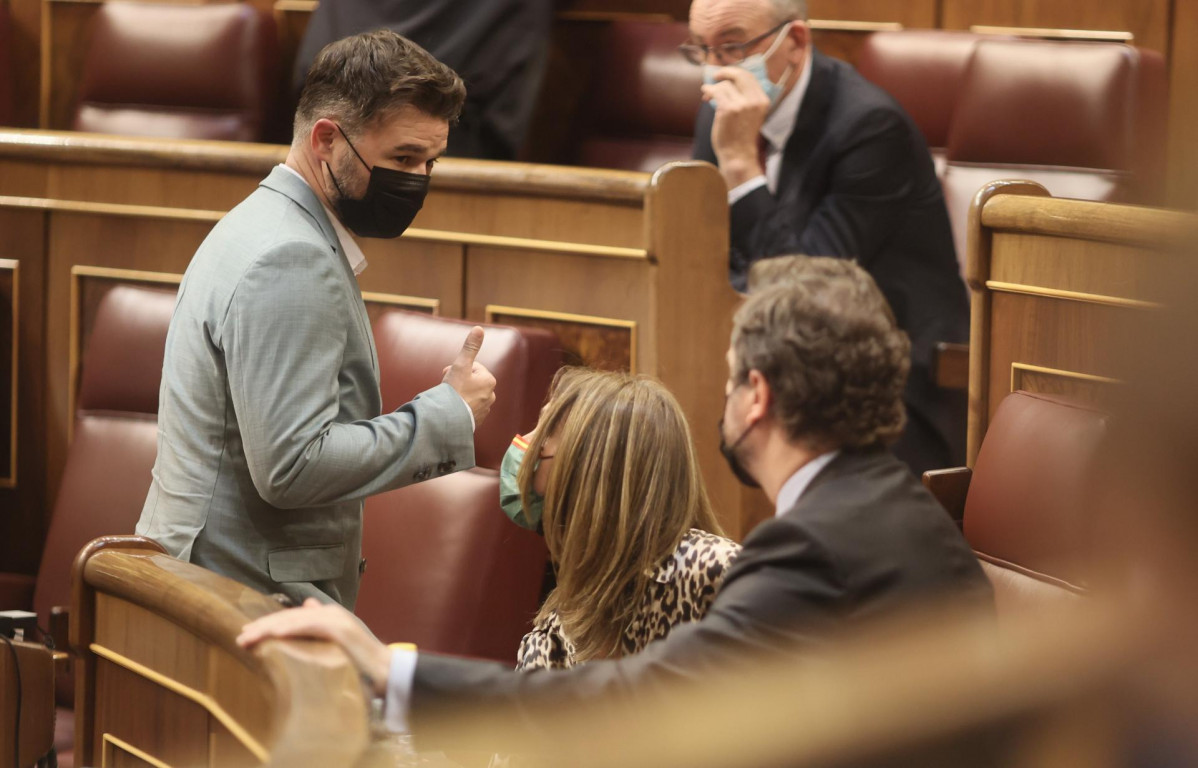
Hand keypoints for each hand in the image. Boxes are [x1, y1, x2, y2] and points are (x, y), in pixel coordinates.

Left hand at [237, 598, 391, 695]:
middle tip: (241, 637)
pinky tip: (273, 634)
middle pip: (289, 616)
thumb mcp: (335, 647)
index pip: (292, 618)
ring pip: (295, 619)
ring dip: (269, 628)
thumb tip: (306, 608)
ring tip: (249, 637)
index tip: (248, 635)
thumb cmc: (360, 665)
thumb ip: (319, 631)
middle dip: (263, 626)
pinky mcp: (340, 628)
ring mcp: (336, 618)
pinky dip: (290, 628)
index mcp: (328, 617)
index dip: (269, 625)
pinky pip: (309, 625)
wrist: (385, 672)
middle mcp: (331, 613)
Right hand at [442, 326, 496, 425]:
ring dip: (459, 394)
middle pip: (471, 381)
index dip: (458, 369)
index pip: (472, 367)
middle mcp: (491, 395)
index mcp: (489, 380)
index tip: (450, 376)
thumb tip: (479, 328)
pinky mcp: (477, 421)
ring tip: (449, 399)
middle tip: (448, 388)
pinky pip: (468, 409)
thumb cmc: (455, 391)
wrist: (449, 420)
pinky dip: (460, 407)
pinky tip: (452, 409)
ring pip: (469, 395)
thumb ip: (470, 347)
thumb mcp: (461, 365)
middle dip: (458, 381)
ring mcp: (485, 409)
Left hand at [700, 66, 769, 188]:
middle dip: (726, 72)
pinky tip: (705, 93)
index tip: (726, 74)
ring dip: (714, 88)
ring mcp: (742, 105)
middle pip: (740, 75)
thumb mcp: (750, 114)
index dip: (736, 72)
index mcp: (763, 101)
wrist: (737, 155)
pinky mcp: (728, 110)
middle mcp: (755, 101)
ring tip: (708, 95)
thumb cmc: (740, 136)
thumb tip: (728, 80)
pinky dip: (708, 90)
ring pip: (725, 85)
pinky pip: (716, 92)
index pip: (750, 77)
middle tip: (715, 75)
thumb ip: (745, 98)